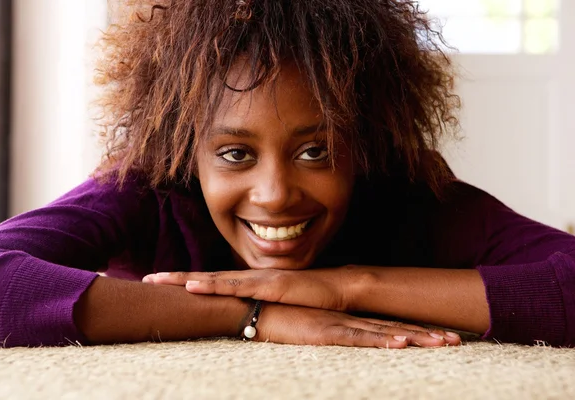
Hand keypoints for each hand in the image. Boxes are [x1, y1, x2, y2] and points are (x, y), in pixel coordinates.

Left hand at [142, 266, 364, 310]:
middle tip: (147, 279)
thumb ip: (263, 307)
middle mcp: (249, 278)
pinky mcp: (268, 285)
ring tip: (158, 280)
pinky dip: (212, 286)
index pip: (214, 282)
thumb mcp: (282, 304)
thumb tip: (250, 318)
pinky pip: (235, 287)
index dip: (188, 283)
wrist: (339, 287)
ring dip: (184, 280)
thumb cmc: (312, 298)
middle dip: (175, 279)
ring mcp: (257, 280)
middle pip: (206, 278)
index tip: (165, 284)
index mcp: (250, 283)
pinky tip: (192, 286)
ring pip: (214, 280)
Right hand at [253, 302, 461, 347]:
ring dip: (415, 337)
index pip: (388, 325)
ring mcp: (339, 323)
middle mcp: (350, 319)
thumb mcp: (311, 328)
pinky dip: (380, 340)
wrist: (256, 306)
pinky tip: (400, 343)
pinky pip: (357, 337)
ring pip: (384, 332)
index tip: (440, 336)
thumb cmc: (280, 318)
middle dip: (427, 334)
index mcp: (349, 319)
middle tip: (456, 340)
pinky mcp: (325, 331)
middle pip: (395, 327)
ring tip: (442, 343)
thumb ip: (328, 331)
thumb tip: (343, 338)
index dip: (415, 330)